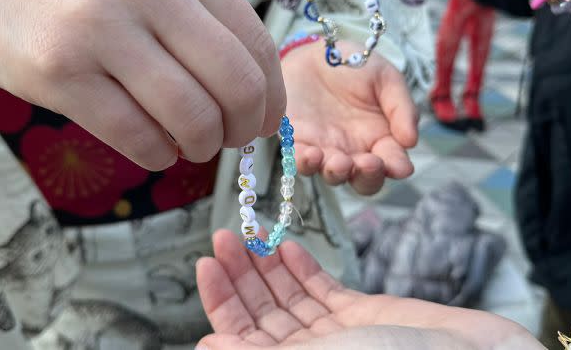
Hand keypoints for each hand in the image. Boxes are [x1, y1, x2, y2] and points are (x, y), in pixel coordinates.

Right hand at [0, 0, 285, 169]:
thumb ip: (194, 6)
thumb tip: (254, 87)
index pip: (254, 39)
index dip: (271, 94)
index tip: (265, 119)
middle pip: (235, 83)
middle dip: (245, 127)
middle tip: (233, 139)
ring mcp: (96, 26)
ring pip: (190, 116)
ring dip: (201, 146)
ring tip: (189, 144)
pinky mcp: (55, 71)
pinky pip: (136, 134)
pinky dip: (158, 154)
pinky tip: (154, 148)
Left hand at [195, 230, 542, 349]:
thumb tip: (206, 345)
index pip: (240, 335)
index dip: (220, 300)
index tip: (205, 262)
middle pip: (261, 313)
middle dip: (240, 275)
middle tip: (222, 235)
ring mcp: (337, 336)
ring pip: (289, 298)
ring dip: (267, 266)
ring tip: (248, 231)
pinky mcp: (364, 315)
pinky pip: (324, 290)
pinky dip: (304, 267)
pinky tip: (287, 245)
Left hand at [282, 42, 416, 194]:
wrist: (316, 50)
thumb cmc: (356, 65)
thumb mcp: (386, 78)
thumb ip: (401, 107)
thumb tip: (411, 142)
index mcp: (380, 139)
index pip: (392, 162)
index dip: (397, 167)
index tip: (400, 166)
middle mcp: (354, 151)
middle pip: (364, 180)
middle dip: (367, 177)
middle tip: (369, 164)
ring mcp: (325, 150)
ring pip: (332, 175)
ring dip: (336, 173)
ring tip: (339, 162)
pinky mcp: (297, 141)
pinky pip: (299, 160)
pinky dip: (304, 163)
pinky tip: (311, 155)